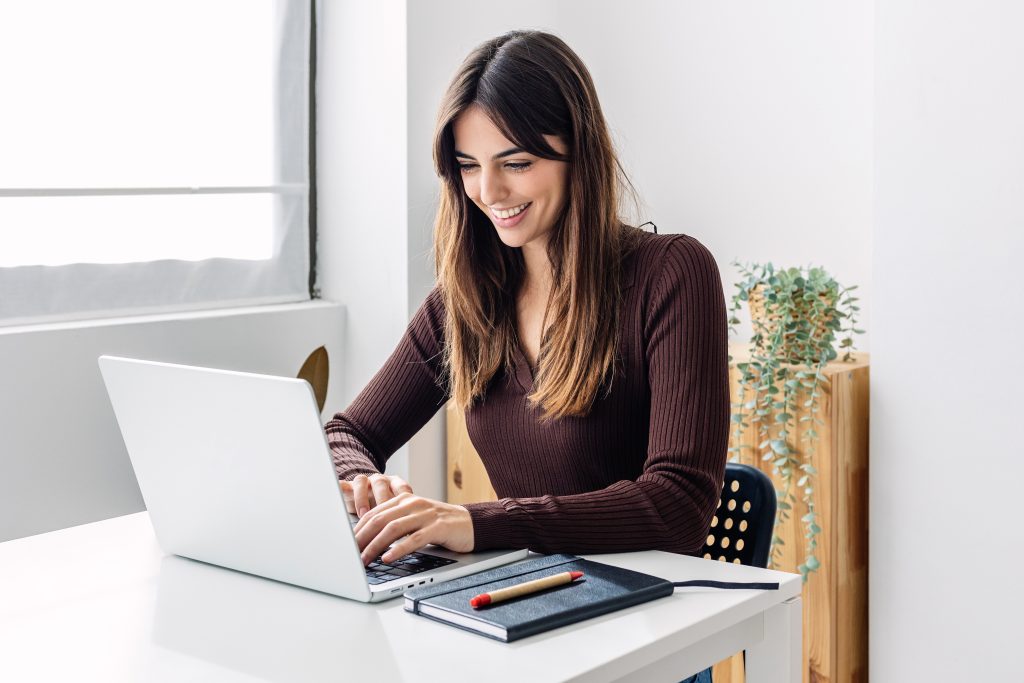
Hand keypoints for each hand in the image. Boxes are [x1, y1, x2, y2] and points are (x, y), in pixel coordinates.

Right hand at [340, 473, 412, 517]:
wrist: (369, 494)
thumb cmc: (389, 509)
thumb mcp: (398, 513)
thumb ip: (403, 520)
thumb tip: (413, 539)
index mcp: (395, 484)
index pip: (401, 487)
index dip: (404, 498)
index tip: (404, 513)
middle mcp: (380, 481)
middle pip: (381, 484)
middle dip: (381, 499)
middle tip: (383, 516)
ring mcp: (364, 482)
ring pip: (361, 481)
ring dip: (362, 497)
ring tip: (363, 513)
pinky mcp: (349, 486)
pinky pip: (342, 484)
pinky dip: (340, 489)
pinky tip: (340, 497)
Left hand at [352, 492, 473, 564]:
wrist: (471, 523)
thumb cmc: (439, 525)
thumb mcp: (414, 519)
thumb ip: (395, 524)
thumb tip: (367, 542)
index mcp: (404, 500)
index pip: (373, 513)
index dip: (357, 529)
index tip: (345, 545)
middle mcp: (412, 504)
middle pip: (379, 519)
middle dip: (361, 538)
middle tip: (349, 554)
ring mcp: (425, 515)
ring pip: (393, 528)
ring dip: (375, 546)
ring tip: (364, 560)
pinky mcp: (438, 527)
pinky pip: (414, 539)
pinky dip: (398, 549)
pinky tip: (388, 558)